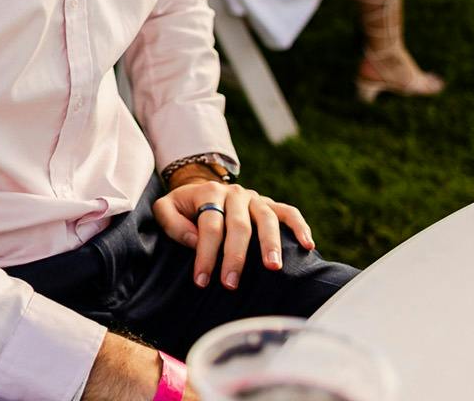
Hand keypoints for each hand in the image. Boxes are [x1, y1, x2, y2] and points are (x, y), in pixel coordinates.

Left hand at [153, 180, 313, 291]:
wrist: (202, 190)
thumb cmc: (183, 208)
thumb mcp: (166, 208)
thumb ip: (172, 222)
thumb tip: (196, 241)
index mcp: (208, 193)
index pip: (209, 226)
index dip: (205, 254)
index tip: (202, 281)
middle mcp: (234, 194)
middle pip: (239, 225)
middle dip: (235, 256)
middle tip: (231, 284)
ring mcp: (255, 198)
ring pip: (267, 218)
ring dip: (270, 243)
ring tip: (273, 268)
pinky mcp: (270, 204)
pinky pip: (289, 212)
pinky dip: (300, 227)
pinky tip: (307, 245)